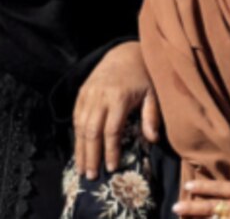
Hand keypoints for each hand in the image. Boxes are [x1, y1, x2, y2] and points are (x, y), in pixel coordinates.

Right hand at [73, 42, 159, 179]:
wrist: (125, 52)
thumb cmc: (144, 75)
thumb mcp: (153, 93)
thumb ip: (152, 116)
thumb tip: (152, 140)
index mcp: (119, 97)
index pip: (111, 130)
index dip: (110, 151)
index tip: (111, 168)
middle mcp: (100, 96)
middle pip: (91, 131)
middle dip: (90, 155)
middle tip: (90, 176)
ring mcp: (88, 93)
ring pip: (80, 125)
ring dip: (80, 149)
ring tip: (82, 168)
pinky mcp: (82, 92)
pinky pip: (76, 116)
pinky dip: (76, 135)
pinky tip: (79, 149)